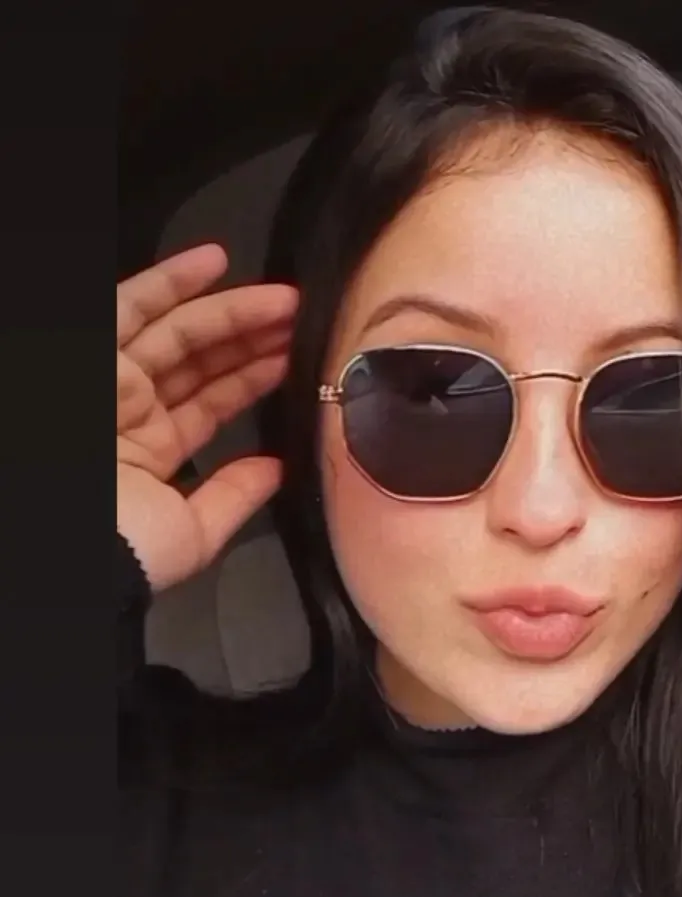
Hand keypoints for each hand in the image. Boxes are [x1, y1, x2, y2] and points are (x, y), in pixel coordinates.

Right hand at [117, 244, 297, 591]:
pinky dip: (170, 281)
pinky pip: (130, 306)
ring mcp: (111, 381)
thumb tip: (276, 472)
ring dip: (231, 311)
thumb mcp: (193, 532)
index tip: (296, 359)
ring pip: (176, 331)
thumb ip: (233, 497)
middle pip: (199, 361)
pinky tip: (216, 262)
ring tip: (284, 299)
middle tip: (302, 321)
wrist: (80, 546)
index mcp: (150, 453)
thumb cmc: (126, 550)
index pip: (210, 403)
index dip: (253, 378)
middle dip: (253, 339)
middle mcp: (129, 412)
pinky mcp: (94, 356)